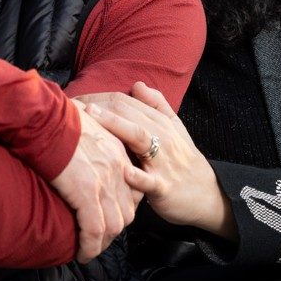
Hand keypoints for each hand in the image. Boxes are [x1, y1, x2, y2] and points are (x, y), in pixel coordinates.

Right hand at [49, 99, 140, 262]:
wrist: (45, 116)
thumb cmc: (56, 116)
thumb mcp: (84, 124)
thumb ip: (89, 137)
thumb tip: (77, 139)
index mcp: (117, 151)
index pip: (132, 187)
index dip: (122, 205)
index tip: (109, 214)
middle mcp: (117, 168)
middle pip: (127, 210)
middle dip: (115, 229)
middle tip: (100, 238)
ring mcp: (103, 182)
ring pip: (114, 225)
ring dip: (103, 243)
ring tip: (90, 250)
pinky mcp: (86, 193)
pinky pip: (94, 230)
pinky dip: (90, 246)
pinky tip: (82, 254)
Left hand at [86, 82, 236, 240]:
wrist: (208, 196)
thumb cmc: (183, 161)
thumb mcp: (175, 129)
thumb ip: (157, 105)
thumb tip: (136, 84)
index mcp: (161, 123)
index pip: (129, 102)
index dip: (101, 97)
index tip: (75, 98)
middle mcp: (163, 138)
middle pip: (131, 114)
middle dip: (101, 106)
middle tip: (73, 104)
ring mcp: (164, 162)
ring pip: (141, 138)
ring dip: (116, 125)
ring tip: (93, 117)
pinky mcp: (165, 188)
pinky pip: (149, 181)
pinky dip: (136, 176)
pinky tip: (120, 170)